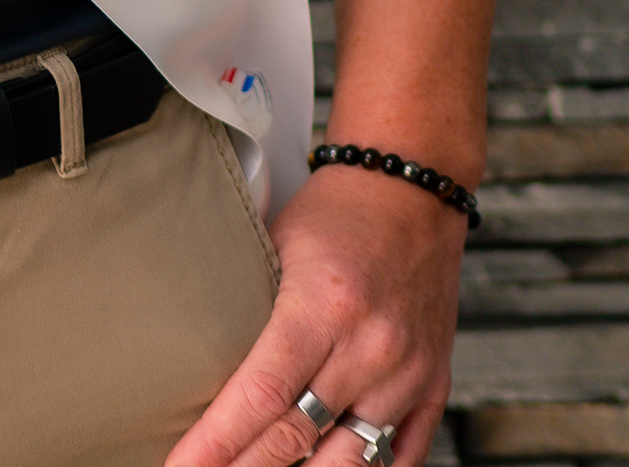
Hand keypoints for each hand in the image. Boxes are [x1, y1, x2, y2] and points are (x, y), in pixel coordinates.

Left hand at [163, 166, 466, 466]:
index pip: (261, 394)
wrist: (412, 189)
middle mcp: (370, 348)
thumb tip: (195, 359)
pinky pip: (400, 457)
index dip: (217, 443)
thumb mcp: (278, 243)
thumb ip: (248, 305)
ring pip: (349, 461)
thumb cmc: (338, 213)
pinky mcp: (433, 387)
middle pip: (298, 437)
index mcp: (324, 307)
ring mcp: (406, 374)